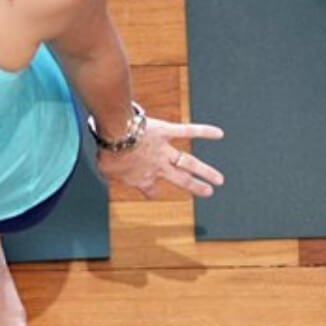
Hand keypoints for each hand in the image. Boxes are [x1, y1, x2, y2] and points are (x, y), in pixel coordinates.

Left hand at [97, 116, 223, 199]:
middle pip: (181, 179)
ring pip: (189, 163)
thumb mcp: (105, 170)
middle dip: (196, 187)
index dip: (151, 191)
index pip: (149, 188)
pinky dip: (203, 131)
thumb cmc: (108, 154)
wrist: (115, 137)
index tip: (154, 193)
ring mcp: (164, 150)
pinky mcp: (167, 131)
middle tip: (209, 192)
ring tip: (219, 179)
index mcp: (142, 178)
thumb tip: (107, 169)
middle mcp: (157, 167)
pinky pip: (187, 131)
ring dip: (205, 171)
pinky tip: (219, 133)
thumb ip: (111, 172)